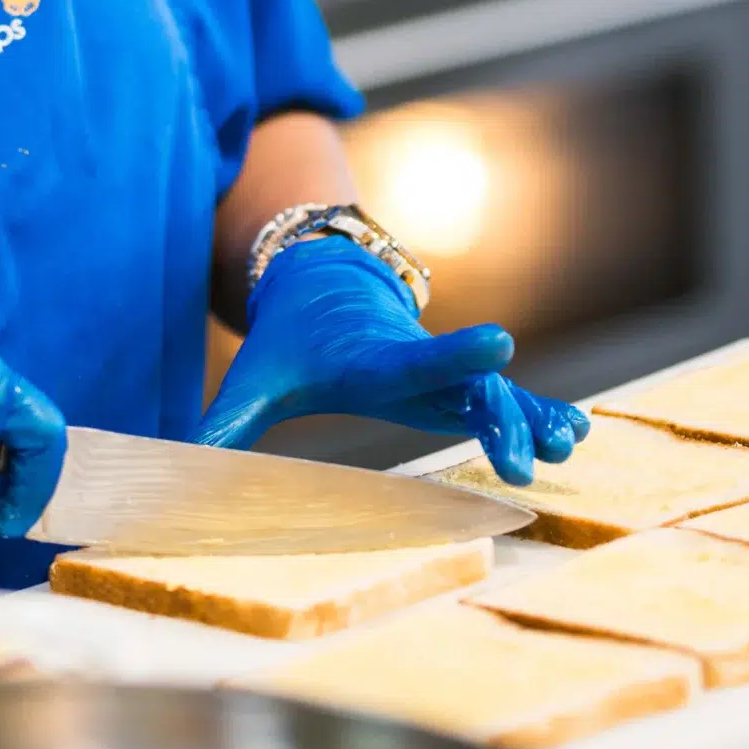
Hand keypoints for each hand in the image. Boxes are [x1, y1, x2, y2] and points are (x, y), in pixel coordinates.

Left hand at [196, 238, 588, 485]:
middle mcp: (415, 362)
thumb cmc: (287, 339)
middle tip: (525, 460)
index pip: (413, 358)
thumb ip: (222, 424)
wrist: (323, 281)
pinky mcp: (453, 384)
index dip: (454, 356)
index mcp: (370, 357)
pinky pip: (502, 400)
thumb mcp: (254, 377)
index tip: (501, 343)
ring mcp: (440, 373)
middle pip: (466, 387)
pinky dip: (536, 411)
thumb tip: (175, 468)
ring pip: (495, 394)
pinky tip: (574, 434)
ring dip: (530, 415)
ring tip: (569, 441)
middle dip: (499, 416)